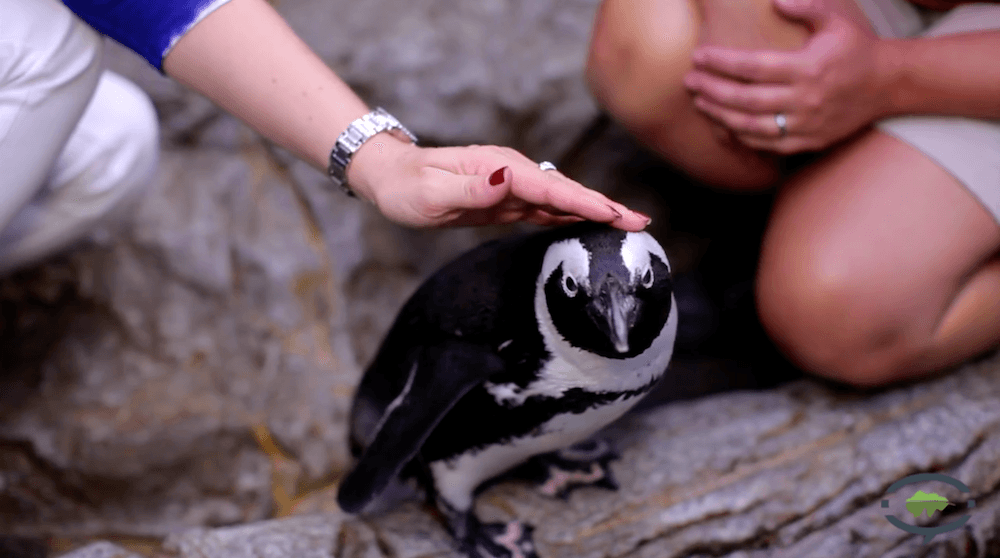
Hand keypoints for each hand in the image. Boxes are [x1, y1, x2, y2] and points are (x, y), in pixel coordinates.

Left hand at [347, 133, 650, 229]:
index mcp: (500, 168)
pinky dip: (571, 217)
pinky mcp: (507, 202)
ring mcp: (512, 186)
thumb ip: (472, 188)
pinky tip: (590, 226)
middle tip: (641, 223)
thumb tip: (508, 180)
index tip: (614, 215)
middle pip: (566, 191)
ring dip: (595, 211)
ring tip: (629, 225)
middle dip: (604, 206)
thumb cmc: (407, 187)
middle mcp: (511, 173)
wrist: (392, 179)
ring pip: (561, 200)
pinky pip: (546, 210)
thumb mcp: (432, 193)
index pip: (550, 187)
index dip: (584, 201)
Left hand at [683, 0, 886, 153]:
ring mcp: (806, 124)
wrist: (888, 84)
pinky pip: (768, 144)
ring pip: (752, 126)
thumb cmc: (856, 47)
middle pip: (745, 100)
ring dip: (720, 116)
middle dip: (712, 90)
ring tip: (700, 103)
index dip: (721, 62)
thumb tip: (774, 0)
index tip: (698, 56)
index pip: (753, 67)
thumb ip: (806, 6)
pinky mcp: (809, 141)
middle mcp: (804, 99)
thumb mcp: (836, 19)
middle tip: (690, 82)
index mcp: (807, 68)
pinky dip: (742, 137)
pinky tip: (725, 125)